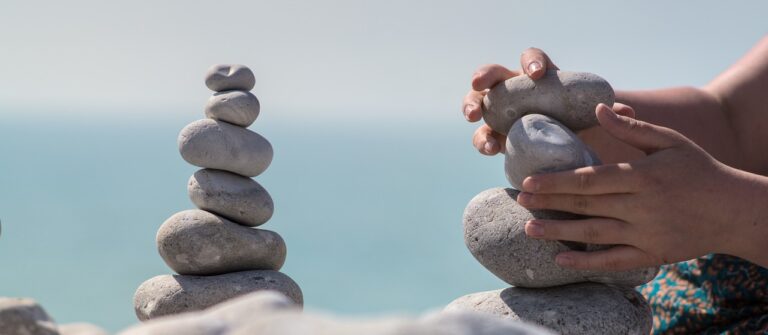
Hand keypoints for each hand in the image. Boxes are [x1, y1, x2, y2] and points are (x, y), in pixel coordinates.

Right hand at [462, 49, 633, 156]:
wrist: (566, 146)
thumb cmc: (579, 123)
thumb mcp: (593, 116)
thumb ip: (606, 113)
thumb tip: (625, 110)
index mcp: (539, 78)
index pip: (531, 60)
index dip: (532, 63)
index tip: (538, 74)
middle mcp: (513, 89)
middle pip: (493, 74)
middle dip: (484, 76)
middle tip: (480, 84)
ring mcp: (499, 112)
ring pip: (477, 101)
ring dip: (470, 105)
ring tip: (472, 115)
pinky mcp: (494, 135)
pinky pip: (482, 135)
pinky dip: (482, 140)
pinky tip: (490, 149)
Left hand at [516, 103, 767, 269]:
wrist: (735, 210)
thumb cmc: (700, 170)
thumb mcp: (670, 142)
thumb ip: (632, 128)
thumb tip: (599, 108)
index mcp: (642, 176)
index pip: (590, 179)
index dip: (557, 181)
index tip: (529, 181)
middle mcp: (641, 206)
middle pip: (586, 205)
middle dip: (550, 203)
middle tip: (520, 200)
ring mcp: (646, 233)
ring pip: (594, 234)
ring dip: (559, 232)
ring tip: (529, 229)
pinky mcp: (652, 255)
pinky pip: (614, 261)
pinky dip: (587, 263)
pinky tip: (561, 260)